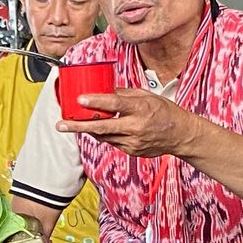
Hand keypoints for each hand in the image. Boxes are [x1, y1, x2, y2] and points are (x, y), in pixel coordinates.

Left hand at [56, 88, 193, 157]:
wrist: (181, 135)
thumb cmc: (164, 111)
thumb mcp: (146, 96)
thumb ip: (124, 95)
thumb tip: (102, 91)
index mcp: (141, 108)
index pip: (115, 104)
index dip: (96, 102)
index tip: (80, 99)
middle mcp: (136, 127)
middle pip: (102, 127)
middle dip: (79, 126)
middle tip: (61, 124)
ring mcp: (134, 142)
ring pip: (104, 136)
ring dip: (87, 130)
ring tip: (70, 125)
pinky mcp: (132, 151)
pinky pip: (112, 142)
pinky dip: (102, 135)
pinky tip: (94, 129)